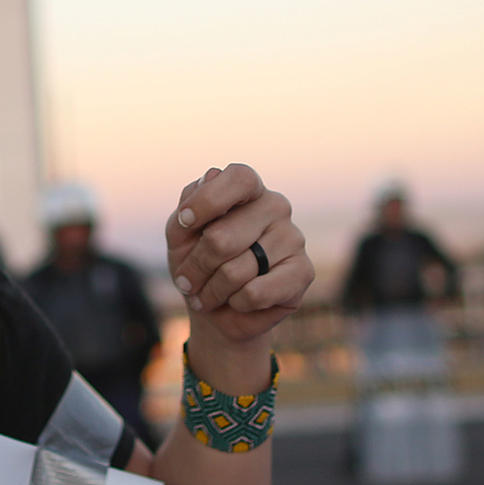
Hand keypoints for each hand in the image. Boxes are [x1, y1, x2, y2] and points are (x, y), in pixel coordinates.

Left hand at [166, 164, 313, 348]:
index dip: (207, 200)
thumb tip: (212, 173)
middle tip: (188, 281)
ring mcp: (294, 237)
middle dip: (196, 267)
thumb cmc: (198, 264)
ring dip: (211, 291)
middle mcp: (276, 207)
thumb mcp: (180, 235)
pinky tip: (238, 302)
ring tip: (209, 295)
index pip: (238, 178)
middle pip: (221, 238)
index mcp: (248, 190)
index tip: (184, 222)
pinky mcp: (303, 272)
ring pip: (234, 272)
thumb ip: (188, 205)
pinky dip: (236, 303)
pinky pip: (255, 293)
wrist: (217, 311)